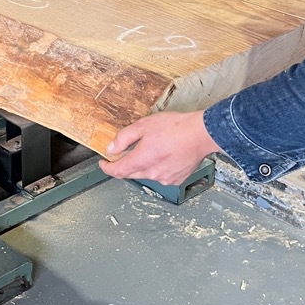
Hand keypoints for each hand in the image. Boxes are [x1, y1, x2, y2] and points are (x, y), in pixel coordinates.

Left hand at [99, 111, 220, 184]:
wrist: (201, 134)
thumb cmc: (176, 128)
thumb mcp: (143, 125)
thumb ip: (124, 138)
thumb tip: (112, 148)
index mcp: (141, 161)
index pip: (117, 171)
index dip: (107, 168)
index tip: (104, 163)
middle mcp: (152, 173)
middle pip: (131, 173)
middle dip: (125, 164)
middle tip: (125, 152)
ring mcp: (166, 178)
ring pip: (147, 174)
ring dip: (144, 165)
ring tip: (153, 148)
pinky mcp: (177, 179)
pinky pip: (161, 175)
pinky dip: (158, 167)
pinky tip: (165, 154)